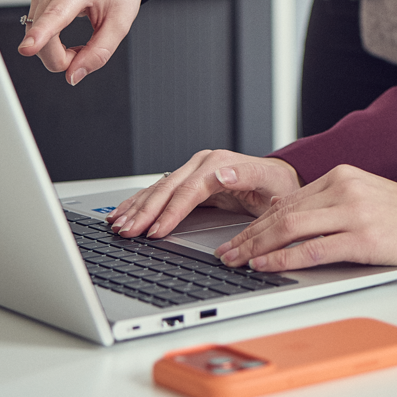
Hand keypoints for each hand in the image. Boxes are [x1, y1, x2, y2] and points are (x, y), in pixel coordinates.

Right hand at [17, 0, 146, 84]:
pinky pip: (34, 26)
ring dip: (53, 49)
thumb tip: (72, 76)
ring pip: (34, 33)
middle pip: (41, 34)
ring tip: (79, 44)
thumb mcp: (120, 24)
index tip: (27, 48)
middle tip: (84, 54)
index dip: (41, 35)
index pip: (56, 14)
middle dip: (59, 56)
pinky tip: (65, 35)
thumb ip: (98, 53)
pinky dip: (48, 39)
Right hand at [108, 150, 301, 237]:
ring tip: (117, 226)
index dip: (171, 212)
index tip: (156, 232)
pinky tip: (122, 213)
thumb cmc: (277, 186)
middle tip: (127, 232)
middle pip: (167, 189)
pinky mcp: (186, 180)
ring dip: (136, 208)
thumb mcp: (270, 181)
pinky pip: (158, 192)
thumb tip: (222, 173)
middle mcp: (202, 163)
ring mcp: (192, 170)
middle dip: (145, 212)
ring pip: (157, 190)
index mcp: (219, 163)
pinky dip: (139, 203)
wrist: (279, 179)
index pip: (188, 190)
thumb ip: (247, 175)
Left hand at [215, 164, 396, 280]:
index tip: (237, 238)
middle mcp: (347, 187)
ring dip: (256, 246)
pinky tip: (265, 266)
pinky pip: (312, 249)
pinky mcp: (364, 237)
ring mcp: (355, 211)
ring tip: (236, 261)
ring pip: (290, 228)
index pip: (288, 199)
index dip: (256, 221)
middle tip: (225, 252)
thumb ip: (330, 205)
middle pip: (283, 212)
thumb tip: (287, 220)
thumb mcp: (368, 200)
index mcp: (345, 175)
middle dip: (248, 235)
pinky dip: (282, 258)